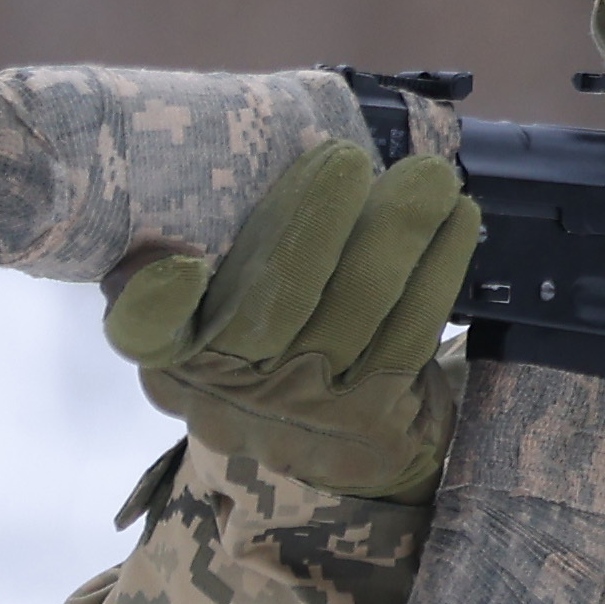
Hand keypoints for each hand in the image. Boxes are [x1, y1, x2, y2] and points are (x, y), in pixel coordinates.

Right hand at [106, 138, 474, 497]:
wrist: (327, 446)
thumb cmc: (259, 348)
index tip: (178, 267)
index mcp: (174, 353)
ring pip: (357, 307)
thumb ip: (185, 268)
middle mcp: (230, 391)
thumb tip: (184, 216)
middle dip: (316, 221)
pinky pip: (411, 332)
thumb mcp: (200, 314)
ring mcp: (305, 410)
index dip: (153, 303)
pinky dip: (438, 268)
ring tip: (430, 177)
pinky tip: (458, 221)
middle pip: (274, 299)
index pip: (146, 331)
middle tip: (349, 157)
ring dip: (399, 232)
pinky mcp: (372, 421)